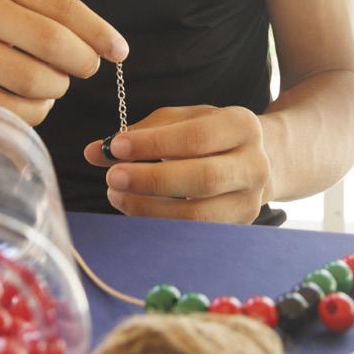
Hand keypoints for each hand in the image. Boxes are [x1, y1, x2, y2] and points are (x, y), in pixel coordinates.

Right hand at [0, 0, 127, 125]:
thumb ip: (54, 11)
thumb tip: (111, 48)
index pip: (61, 5)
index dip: (98, 32)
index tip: (119, 52)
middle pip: (51, 42)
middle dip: (80, 62)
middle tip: (85, 69)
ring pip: (33, 79)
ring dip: (57, 89)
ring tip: (53, 83)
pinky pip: (11, 108)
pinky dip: (35, 112)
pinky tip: (33, 102)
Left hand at [83, 105, 271, 222]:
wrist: (258, 160)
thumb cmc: (209, 135)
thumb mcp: (183, 119)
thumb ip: (140, 132)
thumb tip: (95, 152)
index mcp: (243, 126)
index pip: (196, 137)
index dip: (153, 144)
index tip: (115, 147)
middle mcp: (255, 166)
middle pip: (203, 178)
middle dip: (152, 180)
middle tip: (112, 178)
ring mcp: (251, 203)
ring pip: (199, 216)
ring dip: (150, 209)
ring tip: (116, 196)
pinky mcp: (238, 229)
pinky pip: (194, 234)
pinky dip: (160, 224)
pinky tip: (135, 211)